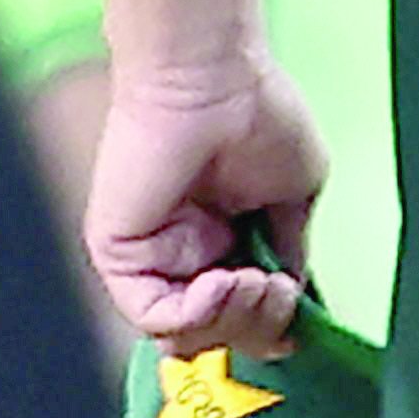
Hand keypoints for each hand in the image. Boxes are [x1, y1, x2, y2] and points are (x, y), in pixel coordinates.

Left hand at [87, 54, 323, 355]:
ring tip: (253, 279)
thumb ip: (291, 252)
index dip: (273, 323)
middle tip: (277, 288)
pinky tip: (224, 280)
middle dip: (259, 324)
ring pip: (186, 337)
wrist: (215, 81)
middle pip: (219, 334)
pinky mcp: (122, 259)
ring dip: (233, 319)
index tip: (294, 303)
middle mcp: (187, 260)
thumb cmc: (260, 117)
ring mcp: (152, 262)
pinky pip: (152, 316)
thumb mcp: (296, 197)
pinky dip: (194, 314)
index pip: (246, 316)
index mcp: (228, 245)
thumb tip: (291, 299)